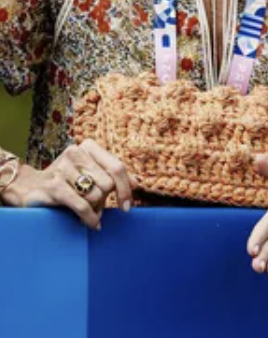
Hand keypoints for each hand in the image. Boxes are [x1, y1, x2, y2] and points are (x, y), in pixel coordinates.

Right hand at [0, 139, 134, 228]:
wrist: (28, 187)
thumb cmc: (66, 181)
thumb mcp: (89, 174)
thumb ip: (112, 176)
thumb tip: (136, 184)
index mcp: (88, 147)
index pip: (117, 167)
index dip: (125, 188)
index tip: (127, 206)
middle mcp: (75, 153)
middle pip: (107, 184)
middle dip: (105, 200)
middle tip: (96, 206)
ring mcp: (63, 168)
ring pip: (96, 195)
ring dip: (95, 208)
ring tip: (87, 211)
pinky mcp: (53, 186)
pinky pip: (82, 205)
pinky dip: (90, 217)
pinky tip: (92, 224)